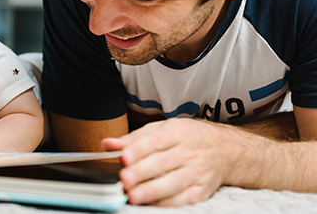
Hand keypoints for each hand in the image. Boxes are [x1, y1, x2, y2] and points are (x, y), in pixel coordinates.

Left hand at [102, 118, 238, 205]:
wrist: (226, 150)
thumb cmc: (187, 138)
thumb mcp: (161, 129)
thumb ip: (133, 139)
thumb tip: (107, 144)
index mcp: (177, 132)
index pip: (155, 141)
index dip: (138, 149)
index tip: (124, 157)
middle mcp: (189, 152)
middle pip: (163, 163)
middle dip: (142, 172)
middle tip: (124, 178)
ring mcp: (198, 172)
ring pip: (174, 183)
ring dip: (153, 190)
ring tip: (134, 195)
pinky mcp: (203, 190)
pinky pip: (185, 199)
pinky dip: (169, 203)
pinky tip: (153, 204)